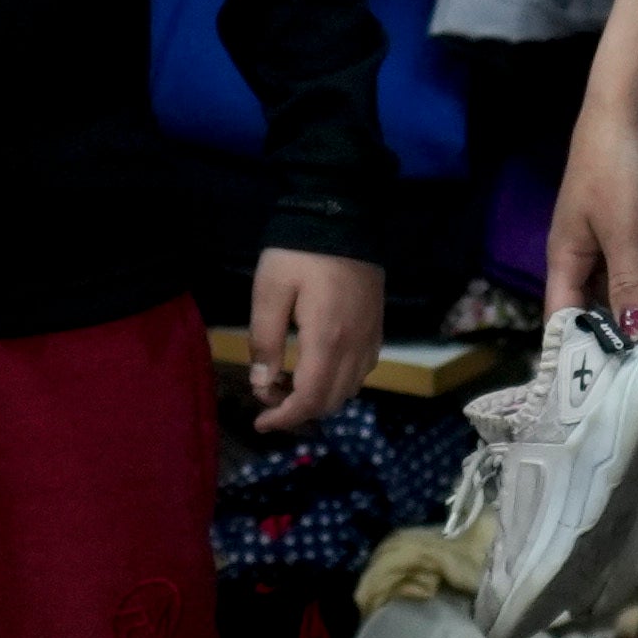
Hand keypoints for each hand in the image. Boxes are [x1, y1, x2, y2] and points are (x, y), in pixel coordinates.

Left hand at [238, 246, 379, 433]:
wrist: (342, 214)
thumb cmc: (299, 251)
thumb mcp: (270, 290)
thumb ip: (265, 340)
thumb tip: (262, 382)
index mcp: (327, 340)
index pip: (309, 398)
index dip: (284, 418)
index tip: (260, 422)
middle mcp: (355, 346)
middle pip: (331, 401)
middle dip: (298, 410)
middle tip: (268, 397)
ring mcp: (371, 337)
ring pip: (349, 389)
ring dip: (319, 398)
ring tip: (289, 383)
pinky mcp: (377, 327)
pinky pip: (362, 371)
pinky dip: (339, 382)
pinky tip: (317, 367)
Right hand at [548, 103, 637, 341]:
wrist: (626, 113)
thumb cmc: (612, 171)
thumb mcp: (623, 232)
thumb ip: (627, 284)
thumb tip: (632, 334)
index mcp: (564, 259)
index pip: (564, 316)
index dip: (582, 346)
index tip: (608, 377)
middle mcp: (581, 256)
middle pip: (601, 305)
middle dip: (634, 324)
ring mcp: (606, 241)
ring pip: (629, 285)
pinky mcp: (630, 227)